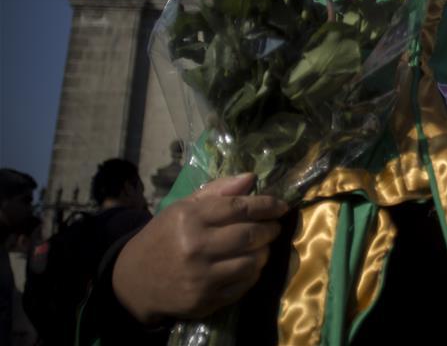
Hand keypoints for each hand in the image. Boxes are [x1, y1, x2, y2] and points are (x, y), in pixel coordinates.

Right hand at [112, 173, 288, 324]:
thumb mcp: (183, 207)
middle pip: (250, 235)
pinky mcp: (205, 301)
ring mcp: (201, 277)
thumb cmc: (163, 237)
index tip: (281, 206)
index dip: (266, 205)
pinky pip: (243, 285)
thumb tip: (251, 178)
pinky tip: (248, 265)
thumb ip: (218, 190)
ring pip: (252, 263)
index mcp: (190, 218)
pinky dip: (253, 273)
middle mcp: (196, 247)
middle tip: (274, 226)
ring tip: (262, 246)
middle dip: (270, 229)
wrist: (134, 281)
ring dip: (264, 252)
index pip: (240, 208)